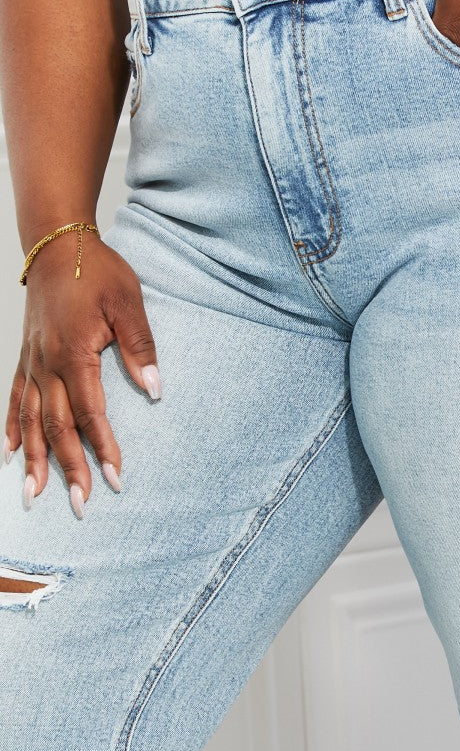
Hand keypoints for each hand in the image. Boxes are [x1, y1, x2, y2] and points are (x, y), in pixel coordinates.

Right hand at [4, 235, 160, 515]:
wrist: (57, 244)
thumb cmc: (97, 271)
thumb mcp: (129, 303)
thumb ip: (140, 346)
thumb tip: (155, 389)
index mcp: (75, 354)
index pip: (91, 413)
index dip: (104, 448)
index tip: (116, 478)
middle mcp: (47, 364)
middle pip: (57, 427)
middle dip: (69, 468)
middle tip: (80, 505)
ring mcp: (32, 362)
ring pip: (30, 420)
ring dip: (34, 460)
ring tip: (34, 495)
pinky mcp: (25, 357)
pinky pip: (15, 399)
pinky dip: (12, 428)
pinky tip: (10, 454)